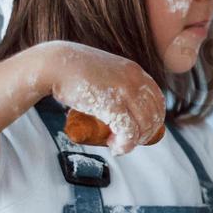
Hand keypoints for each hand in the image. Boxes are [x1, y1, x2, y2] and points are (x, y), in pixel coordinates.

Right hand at [40, 41, 163, 154]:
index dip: (154, 118)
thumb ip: (117, 81)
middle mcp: (135, 80)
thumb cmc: (74, 71)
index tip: (141, 129)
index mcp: (135, 71)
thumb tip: (123, 103)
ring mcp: (124, 92)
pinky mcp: (111, 105)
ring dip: (135, 141)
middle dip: (146, 133)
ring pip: (144, 125)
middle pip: (155, 114)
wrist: (54, 64)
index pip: (158, 99)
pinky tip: (116, 147)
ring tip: (119, 145)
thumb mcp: (106, 71)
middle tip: (130, 141)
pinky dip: (126, 144)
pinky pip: (129, 131)